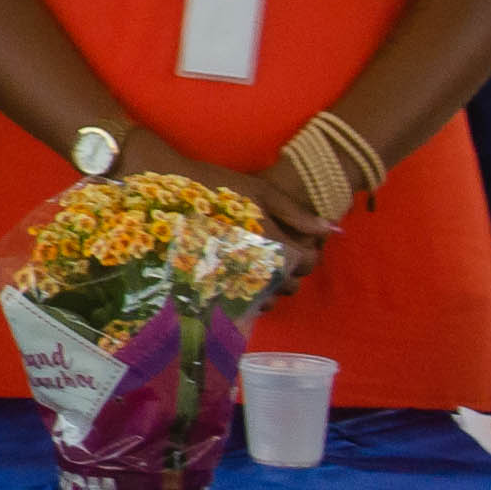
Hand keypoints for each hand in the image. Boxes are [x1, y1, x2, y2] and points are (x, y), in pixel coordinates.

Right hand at [124, 137, 330, 299]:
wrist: (161, 191)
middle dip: (291, 273)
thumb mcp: (259, 190)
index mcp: (272, 242)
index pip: (307, 261)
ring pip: (267, 299)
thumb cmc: (214, 186)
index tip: (301, 246)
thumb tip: (329, 230)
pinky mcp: (210, 285)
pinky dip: (248, 296)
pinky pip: (240, 304)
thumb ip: (295, 212)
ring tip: (260, 268)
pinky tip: (241, 277)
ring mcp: (232, 279)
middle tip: (280, 256)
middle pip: (291, 285)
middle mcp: (255, 266)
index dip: (309, 255)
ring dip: (271, 288)